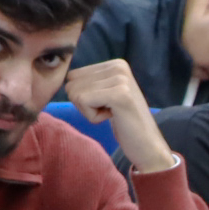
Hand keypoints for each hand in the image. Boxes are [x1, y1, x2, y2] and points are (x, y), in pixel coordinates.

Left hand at [63, 59, 173, 173]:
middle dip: (85, 104)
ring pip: (75, 93)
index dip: (84, 97)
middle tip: (110, 111)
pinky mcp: (120, 94)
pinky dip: (93, 117)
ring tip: (113, 114)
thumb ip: (90, 81)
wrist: (147, 146)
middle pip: (71, 83)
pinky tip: (113, 118)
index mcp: (116, 64)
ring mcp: (121, 79)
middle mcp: (119, 66)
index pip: (72, 76)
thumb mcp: (106, 94)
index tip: (107, 105)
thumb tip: (61, 75)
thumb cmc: (124, 123)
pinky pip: (83, 101)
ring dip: (90, 111)